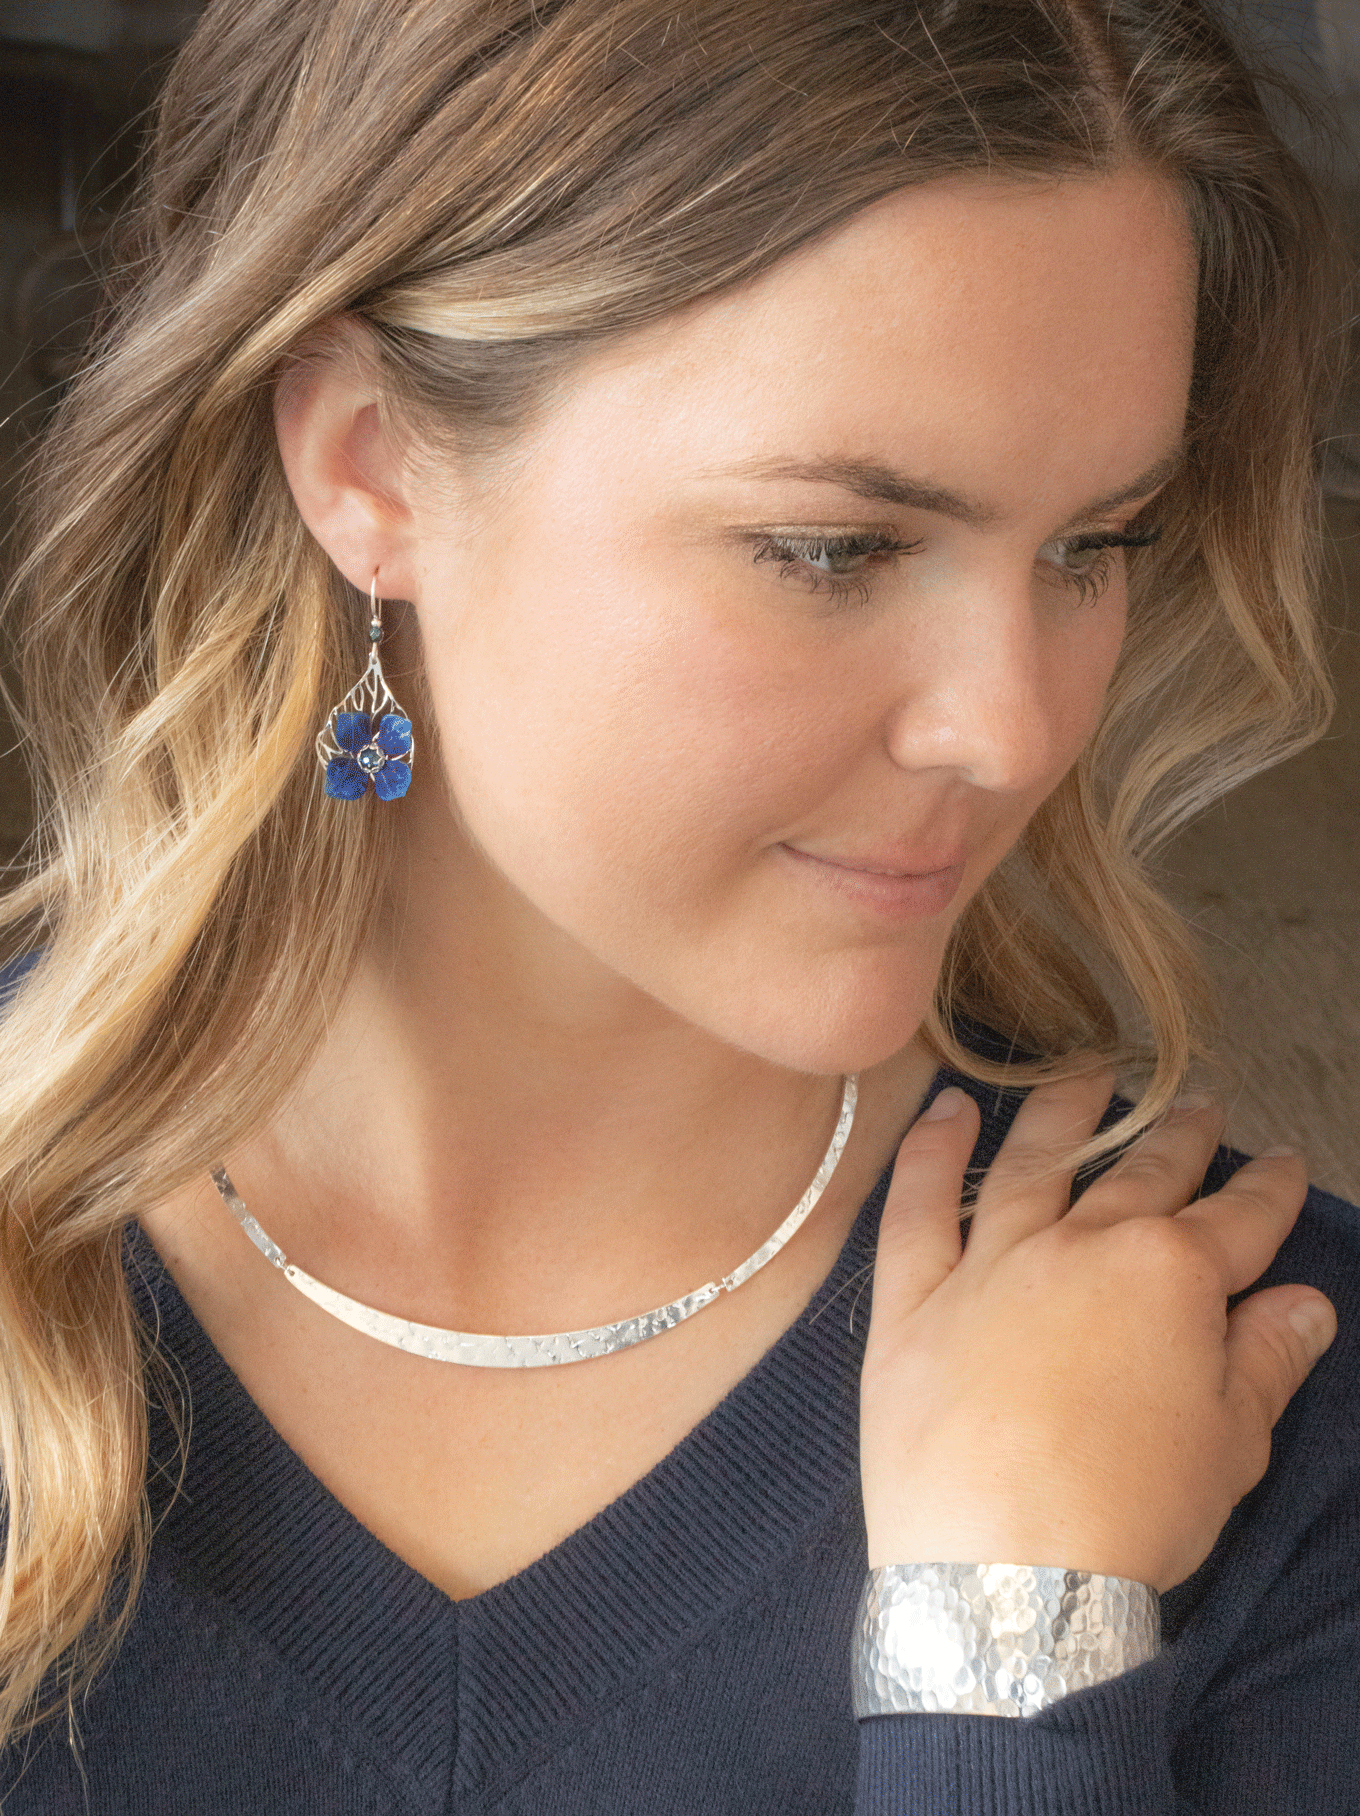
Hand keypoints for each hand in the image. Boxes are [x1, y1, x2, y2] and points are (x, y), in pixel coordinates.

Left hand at [859, 1073, 1337, 1592]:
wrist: (1001, 1570)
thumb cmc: (1130, 1515)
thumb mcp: (1230, 1446)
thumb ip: (1265, 1361)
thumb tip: (1303, 1304)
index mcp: (1170, 1278)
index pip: (1238, 1222)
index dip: (1268, 1192)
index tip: (1284, 1165)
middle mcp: (1080, 1248)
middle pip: (1140, 1175)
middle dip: (1180, 1139)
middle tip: (1201, 1107)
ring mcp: (990, 1265)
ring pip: (1033, 1163)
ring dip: (1064, 1112)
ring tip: (1087, 1073)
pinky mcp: (913, 1299)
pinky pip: (918, 1206)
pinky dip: (931, 1152)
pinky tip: (946, 1110)